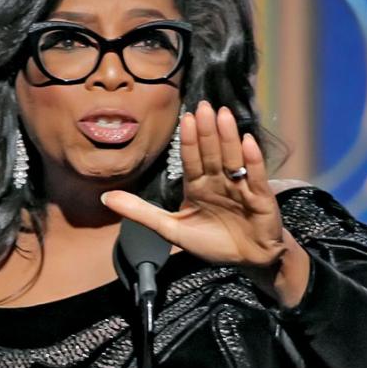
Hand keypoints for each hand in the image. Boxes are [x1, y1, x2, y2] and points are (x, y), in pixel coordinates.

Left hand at [101, 100, 287, 269]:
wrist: (248, 261)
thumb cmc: (212, 242)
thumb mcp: (171, 229)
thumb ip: (140, 212)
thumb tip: (105, 198)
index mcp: (199, 185)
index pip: (191, 159)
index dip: (189, 140)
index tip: (185, 117)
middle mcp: (219, 181)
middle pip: (212, 153)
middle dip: (207, 131)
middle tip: (203, 106)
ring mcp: (241, 187)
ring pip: (232, 159)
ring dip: (228, 138)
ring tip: (223, 116)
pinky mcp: (261, 198)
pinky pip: (255, 176)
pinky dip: (252, 161)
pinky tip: (248, 142)